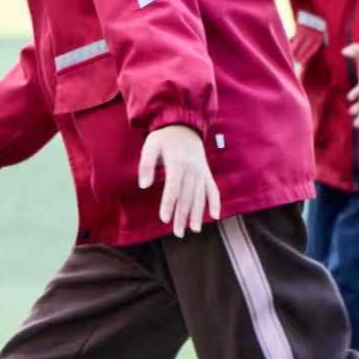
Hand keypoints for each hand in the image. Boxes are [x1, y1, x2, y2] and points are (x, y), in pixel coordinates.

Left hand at [138, 124, 220, 238]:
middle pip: (187, 196)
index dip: (169, 204)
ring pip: (200, 196)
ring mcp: (201, 171)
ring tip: (194, 229)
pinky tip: (214, 216)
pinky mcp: (207, 172)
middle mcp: (191, 169)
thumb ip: (146, 165)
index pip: (173, 188)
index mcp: (177, 163)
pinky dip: (215, 202)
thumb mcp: (150, 146)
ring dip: (198, 213)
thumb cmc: (164, 138)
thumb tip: (144, 185)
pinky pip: (213, 189)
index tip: (164, 219)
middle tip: (178, 233)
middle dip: (182, 215)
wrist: (184, 125)